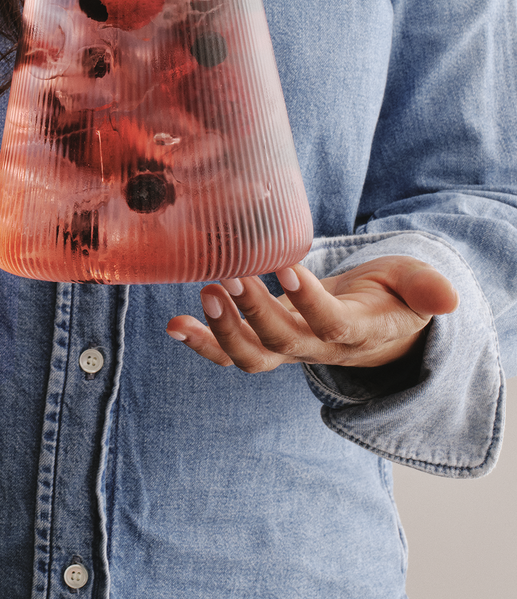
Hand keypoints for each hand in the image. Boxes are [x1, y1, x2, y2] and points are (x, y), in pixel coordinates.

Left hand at [166, 256, 459, 372]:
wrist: (369, 325)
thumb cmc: (388, 296)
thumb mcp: (410, 286)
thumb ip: (423, 288)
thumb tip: (448, 298)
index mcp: (354, 332)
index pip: (330, 323)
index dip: (307, 300)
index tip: (285, 264)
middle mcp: (315, 347)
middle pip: (283, 344)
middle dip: (254, 313)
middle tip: (229, 277)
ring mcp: (286, 350)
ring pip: (252, 357)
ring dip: (222, 331)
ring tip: (204, 292)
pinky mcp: (264, 344)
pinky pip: (227, 353)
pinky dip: (199, 342)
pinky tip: (173, 324)